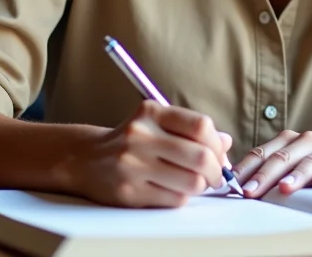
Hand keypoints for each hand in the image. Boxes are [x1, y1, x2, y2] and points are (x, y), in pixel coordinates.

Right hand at [73, 101, 232, 207]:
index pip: (201, 126)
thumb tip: (226, 142)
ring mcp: (133, 165)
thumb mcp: (157, 123)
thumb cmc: (131, 141)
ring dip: (201, 186)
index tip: (220, 155)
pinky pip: (174, 199)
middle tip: (216, 176)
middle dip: (217, 171)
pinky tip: (173, 189)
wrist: (85, 159)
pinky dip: (182, 197)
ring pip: (192, 182)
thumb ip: (191, 129)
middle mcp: (140, 136)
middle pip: (201, 157)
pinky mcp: (129, 192)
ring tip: (194, 183)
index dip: (218, 144)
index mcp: (151, 112)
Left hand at [233, 130, 311, 197]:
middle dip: (262, 175)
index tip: (227, 185)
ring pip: (310, 161)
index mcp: (295, 142)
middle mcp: (311, 142)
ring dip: (295, 175)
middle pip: (282, 157)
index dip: (245, 168)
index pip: (264, 152)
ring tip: (282, 189)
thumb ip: (282, 169)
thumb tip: (245, 186)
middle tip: (246, 192)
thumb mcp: (307, 162)